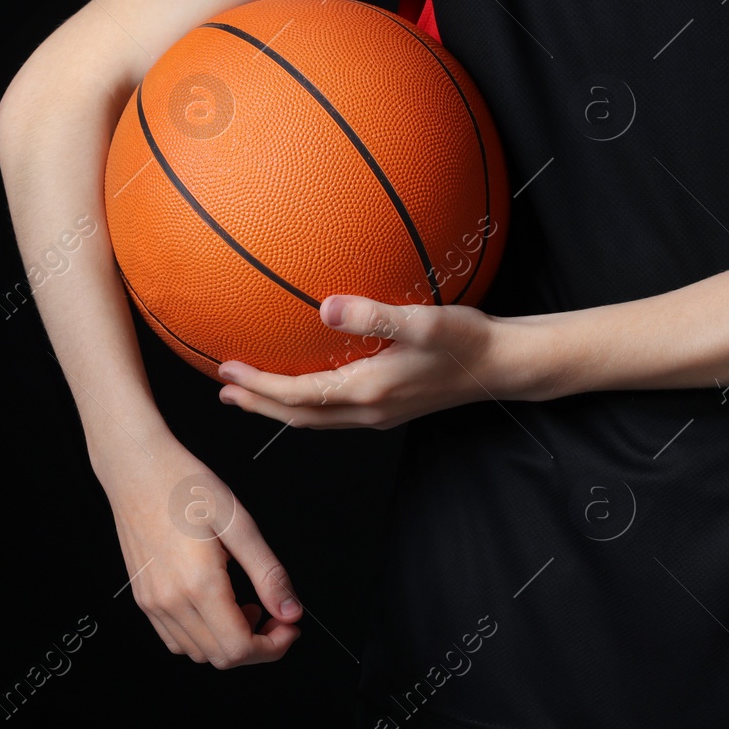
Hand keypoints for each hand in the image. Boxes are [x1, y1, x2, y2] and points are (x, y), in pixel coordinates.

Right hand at [93, 433, 302, 667]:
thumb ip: (268, 573)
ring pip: (198, 654)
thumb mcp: (239, 523)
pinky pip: (176, 639)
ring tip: (246, 602)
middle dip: (257, 646)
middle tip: (276, 613)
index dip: (273, 647)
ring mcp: (152, 603)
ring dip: (230, 641)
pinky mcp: (143, 598)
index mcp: (198, 585)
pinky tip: (218, 604)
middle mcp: (170, 602)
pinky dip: (204, 636)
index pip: (239, 649)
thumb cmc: (186, 485)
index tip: (290, 625)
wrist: (136, 468)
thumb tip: (291, 613)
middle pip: (220, 658)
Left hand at [215, 294, 501, 428]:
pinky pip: (335, 413)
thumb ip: (373, 315)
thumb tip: (325, 308)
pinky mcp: (391, 408)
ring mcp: (380, 414)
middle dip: (258, 404)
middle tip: (225, 390)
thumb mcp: (423, 321)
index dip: (259, 385)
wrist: (503, 366)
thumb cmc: (467, 339)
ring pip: (316, 420)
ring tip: (251, 394)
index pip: (298, 396)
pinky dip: (307, 405)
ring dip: (279, 409)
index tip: (228, 370)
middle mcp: (369, 410)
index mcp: (369, 390)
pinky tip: (306, 387)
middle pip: (299, 416)